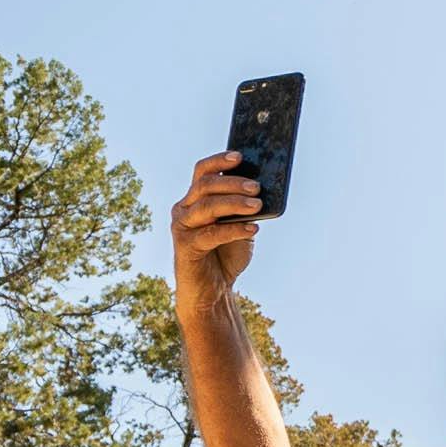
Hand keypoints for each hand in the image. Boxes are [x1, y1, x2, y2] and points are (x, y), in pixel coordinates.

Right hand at [172, 152, 265, 291]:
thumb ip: (246, 208)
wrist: (213, 290)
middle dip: (233, 183)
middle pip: (206, 185)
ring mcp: (182, 226)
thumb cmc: (226, 254)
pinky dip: (234, 229)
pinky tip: (253, 227)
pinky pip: (210, 233)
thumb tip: (263, 189)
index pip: (202, 171)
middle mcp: (184, 209)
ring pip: (207, 205)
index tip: (240, 156)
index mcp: (196, 198)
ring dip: (234, 203)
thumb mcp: (240, 225)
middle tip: (257, 187)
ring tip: (257, 205)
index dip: (219, 161)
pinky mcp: (184, 246)